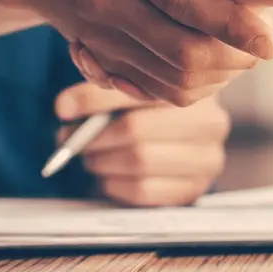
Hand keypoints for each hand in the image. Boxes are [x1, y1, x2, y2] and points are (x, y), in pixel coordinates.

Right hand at [3, 0, 272, 104]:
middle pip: (182, 50)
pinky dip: (192, 86)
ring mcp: (95, 30)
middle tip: (263, 46)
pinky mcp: (99, 59)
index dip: (231, 23)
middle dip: (234, 57)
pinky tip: (214, 67)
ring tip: (244, 53)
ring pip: (172, 77)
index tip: (270, 39)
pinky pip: (155, 91)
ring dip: (220, 75)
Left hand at [54, 81, 229, 206]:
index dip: (94, 99)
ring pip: (138, 161)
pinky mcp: (194, 189)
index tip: (62, 109)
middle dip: (93, 136)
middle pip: (136, 129)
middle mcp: (210, 122)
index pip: (138, 91)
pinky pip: (143, 190)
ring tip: (90, 156)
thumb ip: (102, 82)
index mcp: (193, 86)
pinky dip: (115, 184)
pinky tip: (109, 175)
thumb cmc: (150, 108)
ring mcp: (206, 159)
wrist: (181, 143)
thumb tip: (65, 107)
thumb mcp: (133, 85)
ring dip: (101, 161)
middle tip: (68, 139)